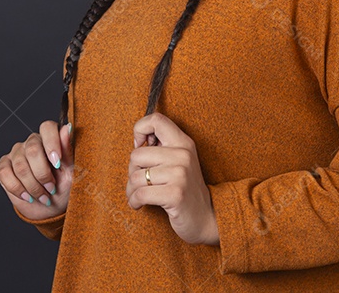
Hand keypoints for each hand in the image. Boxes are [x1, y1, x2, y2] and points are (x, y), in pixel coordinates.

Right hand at [0, 120, 74, 220]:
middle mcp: (33, 141)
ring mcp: (17, 152)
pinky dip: (17, 188)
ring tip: (42, 196)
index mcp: (51, 138)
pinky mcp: (4, 166)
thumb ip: (68, 151)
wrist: (49, 208)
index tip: (57, 164)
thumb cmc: (63, 188)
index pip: (47, 127)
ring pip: (20, 166)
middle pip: (32, 150)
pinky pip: (4, 174)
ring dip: (32, 186)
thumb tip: (67, 128)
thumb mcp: (71, 173)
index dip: (51, 143)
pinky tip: (27, 196)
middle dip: (43, 174)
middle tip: (52, 189)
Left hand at [126, 112, 218, 245]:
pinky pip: (140, 194)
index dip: (140, 129)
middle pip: (137, 154)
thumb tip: (136, 142)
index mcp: (183, 142)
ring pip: (136, 177)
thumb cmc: (185, 190)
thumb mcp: (179, 162)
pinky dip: (134, 201)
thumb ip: (161, 149)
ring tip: (137, 196)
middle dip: (132, 171)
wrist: (207, 218)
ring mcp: (180, 174)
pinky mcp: (175, 194)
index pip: (156, 120)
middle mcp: (183, 154)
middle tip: (140, 182)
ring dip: (131, 191)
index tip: (140, 146)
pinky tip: (138, 205)